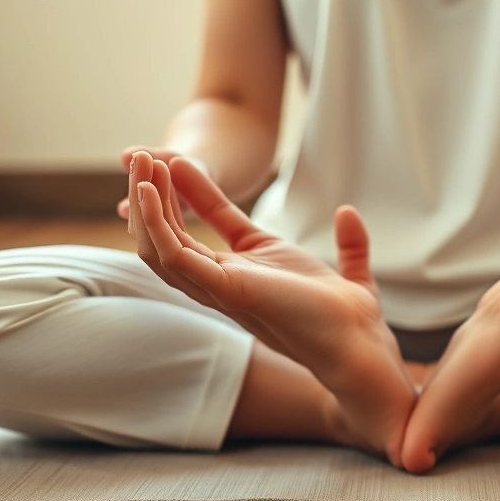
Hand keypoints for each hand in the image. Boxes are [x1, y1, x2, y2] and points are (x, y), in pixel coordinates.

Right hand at [127, 152, 388, 367]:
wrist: (360, 344)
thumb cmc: (351, 319)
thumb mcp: (345, 266)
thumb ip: (348, 241)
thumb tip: (346, 211)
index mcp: (243, 274)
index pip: (200, 231)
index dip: (185, 196)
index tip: (173, 161)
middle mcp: (224, 283)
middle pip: (167, 239)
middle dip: (151, 197)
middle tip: (138, 156)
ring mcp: (221, 289)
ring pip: (160, 247)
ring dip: (146, 204)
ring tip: (138, 163)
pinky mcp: (227, 290)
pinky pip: (176, 257)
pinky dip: (157, 224)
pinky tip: (149, 192)